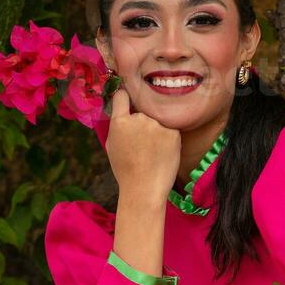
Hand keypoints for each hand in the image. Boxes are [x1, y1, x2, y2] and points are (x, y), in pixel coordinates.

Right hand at [104, 86, 179, 204]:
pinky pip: (170, 128)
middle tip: (142, 142)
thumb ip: (117, 125)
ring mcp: (157, 125)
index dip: (125, 97)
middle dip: (142, 120)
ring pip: (157, 120)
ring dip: (156, 129)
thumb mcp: (112, 145)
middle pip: (142, 110)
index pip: (122, 95)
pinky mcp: (173, 133)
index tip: (128, 101)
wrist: (144, 189)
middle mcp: (139, 119)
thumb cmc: (125, 170)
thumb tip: (122, 110)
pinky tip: (162, 153)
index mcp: (120, 122)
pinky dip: (167, 138)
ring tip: (153, 151)